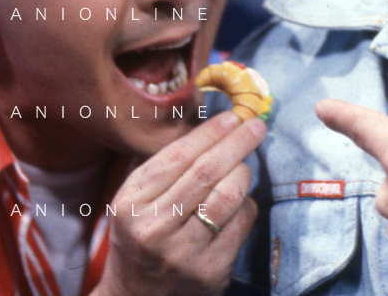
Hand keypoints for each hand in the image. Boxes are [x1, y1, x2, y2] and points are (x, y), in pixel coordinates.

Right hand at [92, 111, 265, 295]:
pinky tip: (241, 200)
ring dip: (244, 173)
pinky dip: (246, 205)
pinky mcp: (210, 271)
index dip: (210, 133)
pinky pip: (241, 224)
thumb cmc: (139, 237)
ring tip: (245, 165)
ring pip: (228, 196)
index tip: (232, 117)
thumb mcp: (134, 202)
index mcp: (131, 204)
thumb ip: (165, 169)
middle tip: (255, 126)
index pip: (178, 157)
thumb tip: (213, 129)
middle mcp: (154, 227)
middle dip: (236, 143)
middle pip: (206, 172)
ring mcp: (183, 252)